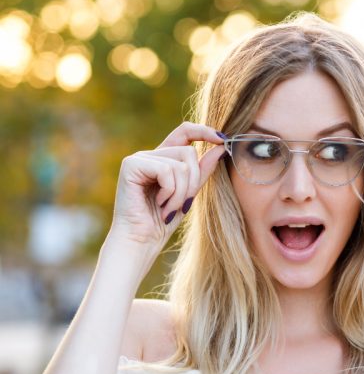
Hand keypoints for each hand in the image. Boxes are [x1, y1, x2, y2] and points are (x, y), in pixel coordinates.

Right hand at [110, 121, 225, 248]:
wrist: (141, 242)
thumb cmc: (164, 222)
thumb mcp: (190, 193)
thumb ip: (202, 171)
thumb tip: (221, 147)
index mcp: (163, 159)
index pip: (185, 132)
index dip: (204, 131)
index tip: (222, 140)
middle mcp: (150, 155)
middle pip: (188, 152)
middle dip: (193, 181)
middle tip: (184, 204)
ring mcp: (139, 159)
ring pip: (180, 164)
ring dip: (181, 193)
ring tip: (169, 210)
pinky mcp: (131, 165)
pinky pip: (167, 170)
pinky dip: (170, 192)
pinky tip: (160, 206)